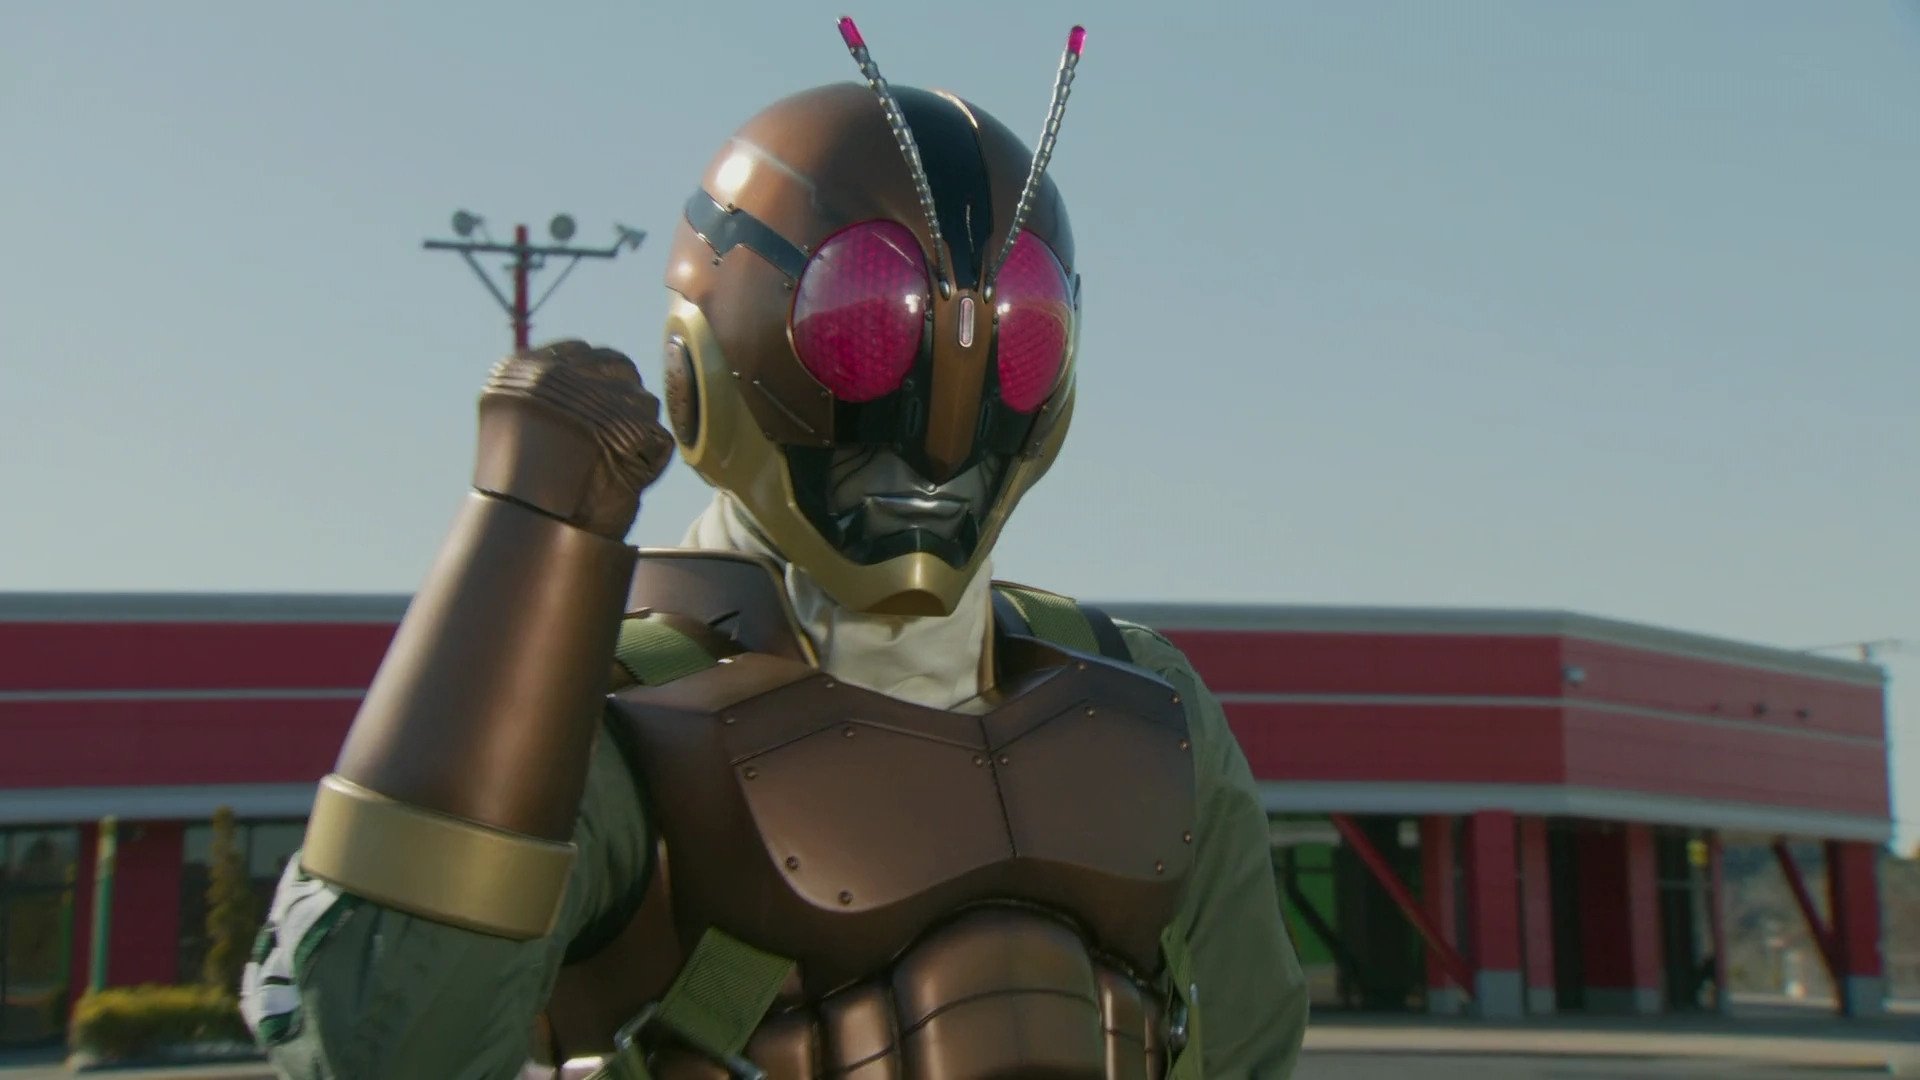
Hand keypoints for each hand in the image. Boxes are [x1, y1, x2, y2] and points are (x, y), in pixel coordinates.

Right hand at [472, 340, 674, 540]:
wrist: (529, 535)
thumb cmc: (521, 495)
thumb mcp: (520, 427)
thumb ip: (553, 397)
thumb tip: (597, 374)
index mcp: (520, 372)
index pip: (582, 352)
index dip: (598, 382)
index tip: (597, 412)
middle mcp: (556, 375)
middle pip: (619, 368)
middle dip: (624, 401)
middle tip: (613, 440)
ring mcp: (595, 397)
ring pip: (644, 401)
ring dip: (638, 434)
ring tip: (609, 468)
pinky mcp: (631, 427)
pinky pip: (659, 438)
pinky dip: (650, 463)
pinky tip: (624, 482)